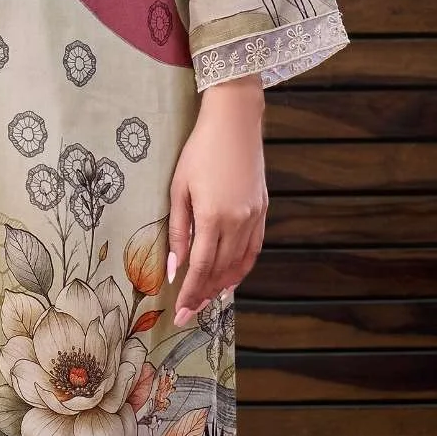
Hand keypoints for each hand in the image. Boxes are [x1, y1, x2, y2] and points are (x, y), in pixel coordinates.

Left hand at [167, 74, 266, 323]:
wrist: (235, 122)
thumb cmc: (199, 151)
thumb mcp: (179, 188)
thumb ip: (176, 231)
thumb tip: (173, 267)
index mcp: (214, 217)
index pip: (201, 267)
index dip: (190, 293)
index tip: (180, 313)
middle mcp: (238, 222)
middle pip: (221, 270)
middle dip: (204, 295)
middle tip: (190, 313)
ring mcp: (254, 217)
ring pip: (240, 263)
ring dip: (223, 285)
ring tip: (207, 300)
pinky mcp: (263, 210)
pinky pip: (254, 249)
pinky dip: (242, 267)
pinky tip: (232, 278)